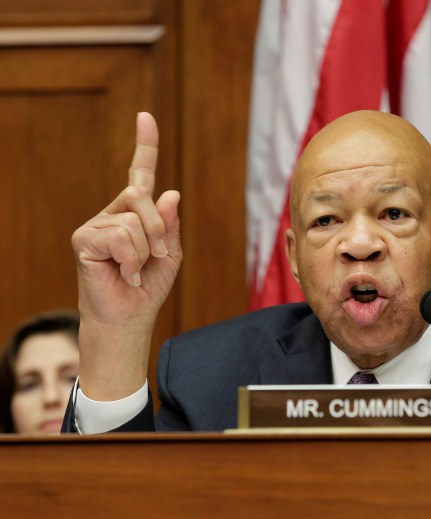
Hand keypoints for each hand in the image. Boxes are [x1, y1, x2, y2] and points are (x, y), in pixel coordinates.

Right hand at [71, 112, 181, 399]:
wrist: (130, 315)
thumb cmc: (149, 285)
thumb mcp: (170, 253)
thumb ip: (169, 224)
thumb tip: (170, 193)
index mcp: (136, 213)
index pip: (141, 173)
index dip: (145, 145)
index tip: (145, 116)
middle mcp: (114, 212)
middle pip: (141, 195)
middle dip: (158, 229)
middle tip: (157, 257)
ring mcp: (97, 224)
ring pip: (133, 221)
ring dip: (145, 251)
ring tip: (136, 270)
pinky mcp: (84, 239)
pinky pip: (119, 237)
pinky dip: (130, 260)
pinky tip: (124, 274)